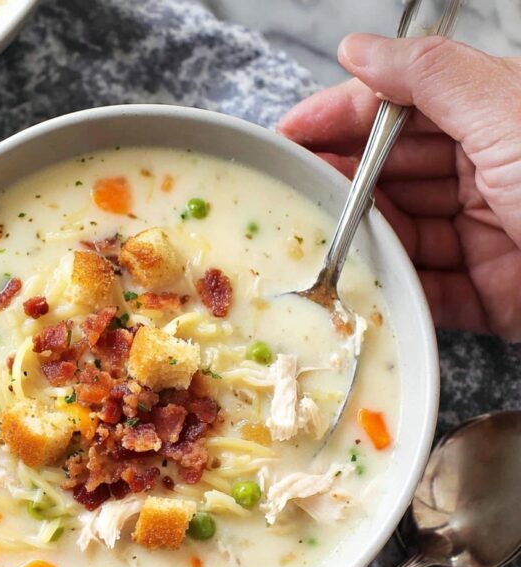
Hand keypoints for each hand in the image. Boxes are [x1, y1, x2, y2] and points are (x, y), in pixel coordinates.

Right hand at [278, 34, 520, 341]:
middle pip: (394, 173)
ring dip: (361, 236)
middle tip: (293, 188)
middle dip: (342, 179)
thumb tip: (360, 49)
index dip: (343, 116)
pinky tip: (362, 281)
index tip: (291, 130)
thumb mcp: (507, 111)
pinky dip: (395, 287)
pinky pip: (427, 288)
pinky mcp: (487, 293)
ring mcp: (484, 236)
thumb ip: (429, 76)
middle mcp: (486, 176)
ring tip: (317, 238)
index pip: (401, 111)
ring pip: (403, 233)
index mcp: (494, 121)